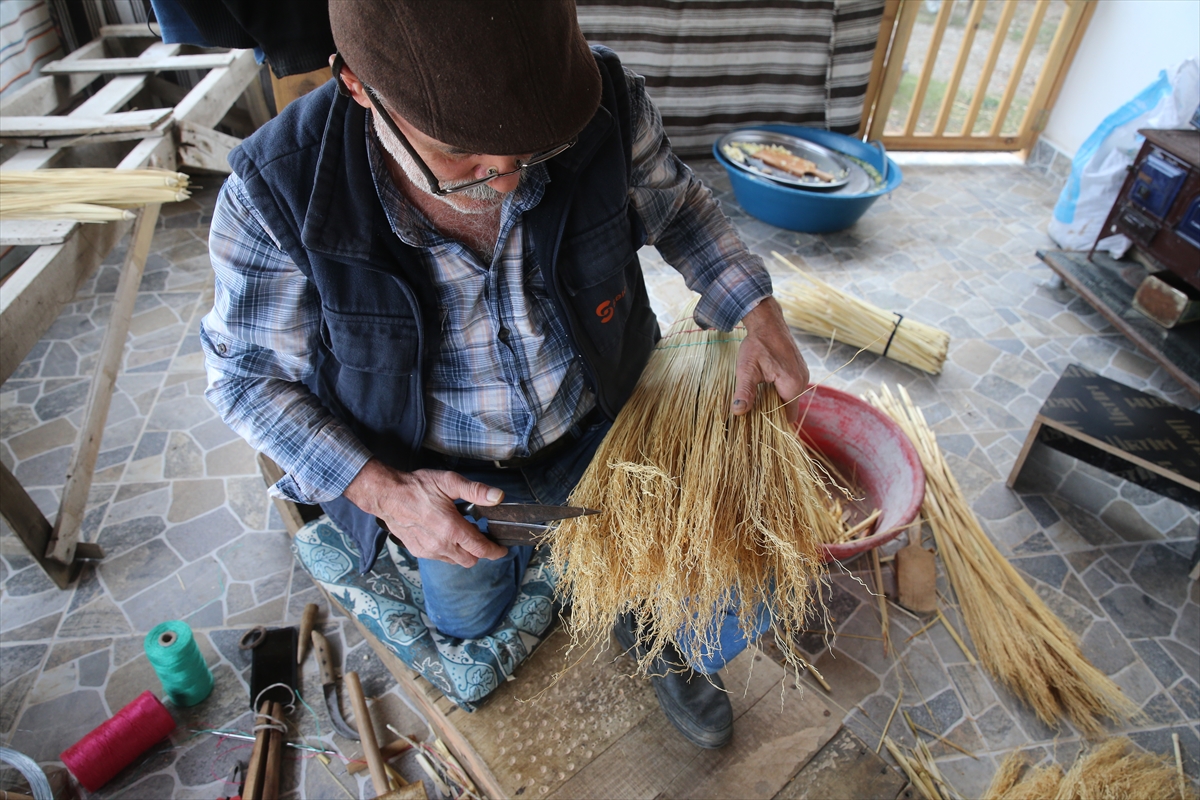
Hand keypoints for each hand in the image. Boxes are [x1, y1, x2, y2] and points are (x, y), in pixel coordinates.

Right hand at [343, 458, 507, 566]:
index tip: (502, 548)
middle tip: (480, 535)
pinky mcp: (418, 552)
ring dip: (463, 552)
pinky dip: (448, 551)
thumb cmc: (417, 487)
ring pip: (455, 561)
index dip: (495, 551)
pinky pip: (441, 558)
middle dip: (480, 552)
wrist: (387, 496)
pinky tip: (445, 535)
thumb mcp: (449, 482)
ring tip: (461, 533)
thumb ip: (475, 490)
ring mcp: (428, 551)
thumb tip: (498, 496)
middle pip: (470, 560)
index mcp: (451, 529)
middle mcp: (441, 545)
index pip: (481, 549)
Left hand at [733, 296, 809, 423]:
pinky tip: (766, 384)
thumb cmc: (757, 345)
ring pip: (790, 397)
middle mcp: (802, 381)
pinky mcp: (800, 369)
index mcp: (792, 385)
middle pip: (789, 407)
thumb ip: (745, 392)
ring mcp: (803, 375)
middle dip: (773, 410)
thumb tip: (738, 412)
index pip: (788, 416)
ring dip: (776, 399)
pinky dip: (780, 390)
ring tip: (759, 394)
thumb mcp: (747, 369)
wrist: (768, 322)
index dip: (773, 421)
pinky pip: (791, 387)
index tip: (758, 420)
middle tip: (754, 407)